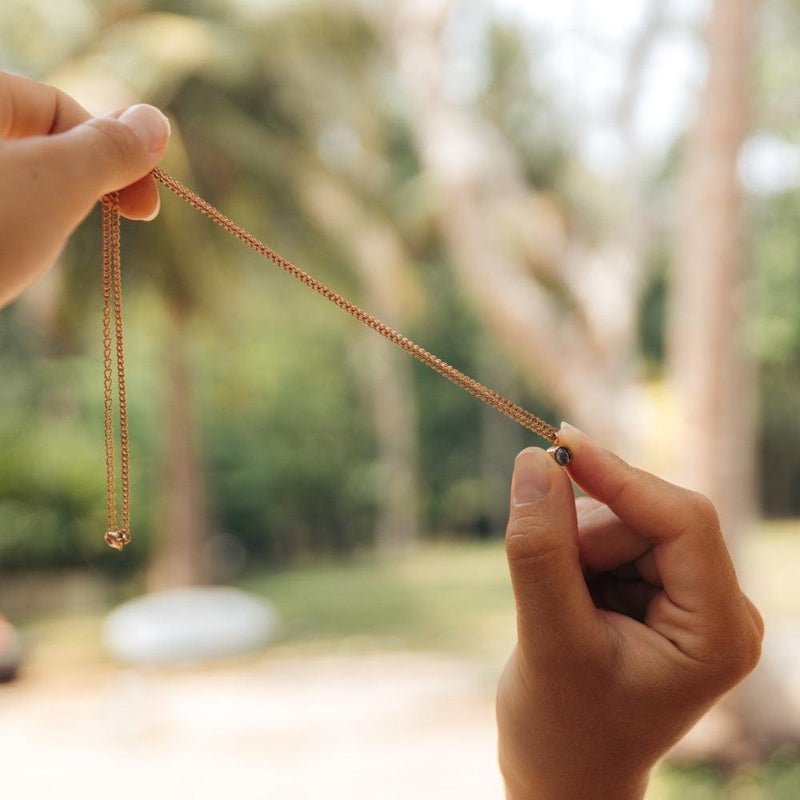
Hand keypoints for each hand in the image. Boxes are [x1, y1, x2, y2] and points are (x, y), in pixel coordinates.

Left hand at [0, 70, 170, 306]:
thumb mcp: (56, 183)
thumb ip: (108, 149)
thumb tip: (154, 122)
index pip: (57, 109)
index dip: (113, 153)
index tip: (147, 211)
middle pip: (32, 147)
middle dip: (75, 190)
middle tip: (101, 230)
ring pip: (10, 189)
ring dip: (40, 221)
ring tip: (27, 253)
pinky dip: (6, 241)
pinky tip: (2, 264)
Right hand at [496, 423, 762, 799]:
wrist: (561, 769)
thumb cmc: (561, 727)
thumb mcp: (548, 639)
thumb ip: (541, 549)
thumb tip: (533, 460)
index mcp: (719, 630)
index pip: (683, 520)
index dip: (620, 476)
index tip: (557, 444)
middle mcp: (718, 606)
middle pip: (647, 518)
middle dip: (584, 537)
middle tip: (544, 587)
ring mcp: (689, 598)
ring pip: (621, 523)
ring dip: (574, 550)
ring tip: (556, 614)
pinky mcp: (658, 591)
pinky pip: (609, 538)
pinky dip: (574, 558)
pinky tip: (566, 608)